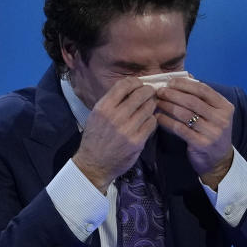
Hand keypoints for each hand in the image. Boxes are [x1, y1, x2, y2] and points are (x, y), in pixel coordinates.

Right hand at [73, 77, 156, 192]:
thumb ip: (112, 102)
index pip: (124, 85)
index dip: (136, 82)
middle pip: (140, 94)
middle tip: (151, 93)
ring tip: (149, 107)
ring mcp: (127, 129)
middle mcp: (115, 116)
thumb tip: (131, 89)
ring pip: (149, 108)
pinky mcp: (137, 141)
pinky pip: (152, 123)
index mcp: (104, 107)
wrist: (94, 164)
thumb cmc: (95, 138)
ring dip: (151, 106)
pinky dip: (152, 120)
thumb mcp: (96, 115)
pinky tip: (148, 122)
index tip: (140, 84)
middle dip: (148, 91)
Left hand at [155, 76, 233, 189]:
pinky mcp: (201, 144)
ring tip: (157, 102)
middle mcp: (221, 118)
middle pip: (192, 101)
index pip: (203, 90)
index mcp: (225, 107)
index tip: (170, 82)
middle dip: (173, 94)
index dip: (185, 84)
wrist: (219, 160)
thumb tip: (185, 78)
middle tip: (159, 91)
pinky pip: (180, 129)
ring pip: (185, 114)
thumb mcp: (213, 114)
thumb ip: (202, 98)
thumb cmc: (211, 132)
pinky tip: (158, 118)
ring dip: (168, 106)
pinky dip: (167, 121)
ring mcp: (212, 132)